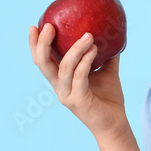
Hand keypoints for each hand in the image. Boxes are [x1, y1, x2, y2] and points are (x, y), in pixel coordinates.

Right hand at [29, 23, 127, 141]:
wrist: (116, 124)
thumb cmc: (109, 98)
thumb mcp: (107, 71)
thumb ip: (106, 54)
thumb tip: (112, 33)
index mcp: (61, 80)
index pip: (42, 60)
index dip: (35, 44)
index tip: (35, 26)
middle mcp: (59, 87)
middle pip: (43, 63)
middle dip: (43, 43)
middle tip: (50, 26)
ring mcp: (67, 95)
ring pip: (64, 67)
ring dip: (75, 49)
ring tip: (88, 35)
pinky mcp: (78, 100)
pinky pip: (79, 76)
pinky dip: (86, 60)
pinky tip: (94, 49)